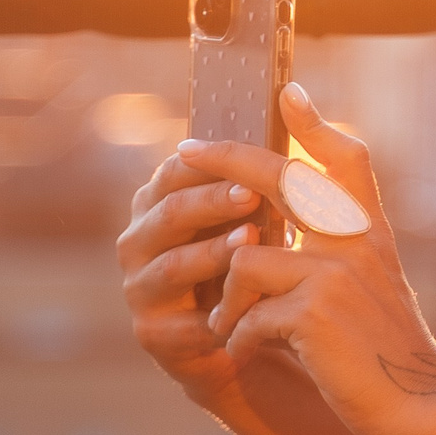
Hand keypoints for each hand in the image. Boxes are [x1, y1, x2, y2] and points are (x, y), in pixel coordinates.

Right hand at [117, 150, 268, 410]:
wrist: (255, 340)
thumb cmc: (258, 263)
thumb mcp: (265, 212)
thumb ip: (269, 162)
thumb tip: (294, 93)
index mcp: (162, 201)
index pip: (175, 170)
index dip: (209, 163)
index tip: (250, 156)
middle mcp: (141, 239)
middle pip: (170, 212)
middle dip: (211, 202)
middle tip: (252, 194)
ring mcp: (141, 287)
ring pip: (172, 265)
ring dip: (211, 253)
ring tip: (250, 243)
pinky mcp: (152, 333)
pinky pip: (179, 322)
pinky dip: (214, 314)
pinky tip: (244, 308)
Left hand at [187, 83, 435, 434]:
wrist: (417, 402)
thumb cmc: (384, 348)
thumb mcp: (370, 284)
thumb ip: (334, 251)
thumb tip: (271, 237)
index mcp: (370, 230)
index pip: (347, 158)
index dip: (316, 125)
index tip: (288, 94)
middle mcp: (355, 240)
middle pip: (281, 179)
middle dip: (226, 162)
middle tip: (184, 155)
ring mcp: (334, 273)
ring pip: (245, 259)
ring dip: (227, 300)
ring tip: (231, 326)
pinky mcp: (312, 313)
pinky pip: (246, 313)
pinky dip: (238, 338)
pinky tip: (245, 354)